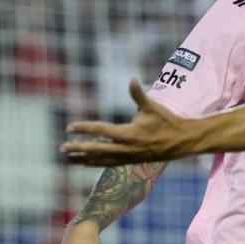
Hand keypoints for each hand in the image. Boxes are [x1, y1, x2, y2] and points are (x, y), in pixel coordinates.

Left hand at [62, 79, 194, 165]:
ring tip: (69, 159)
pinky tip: (87, 163)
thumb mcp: (152, 107)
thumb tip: (132, 79)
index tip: (69, 128)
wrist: (182, 141)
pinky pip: (109, 163)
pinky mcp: (132, 161)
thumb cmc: (167, 121)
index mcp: (129, 134)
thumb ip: (138, 95)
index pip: (101, 131)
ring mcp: (128, 156)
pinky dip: (96, 163)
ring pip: (101, 160)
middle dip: (78, 148)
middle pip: (97, 149)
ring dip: (84, 159)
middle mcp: (126, 148)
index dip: (84, 129)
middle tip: (62, 148)